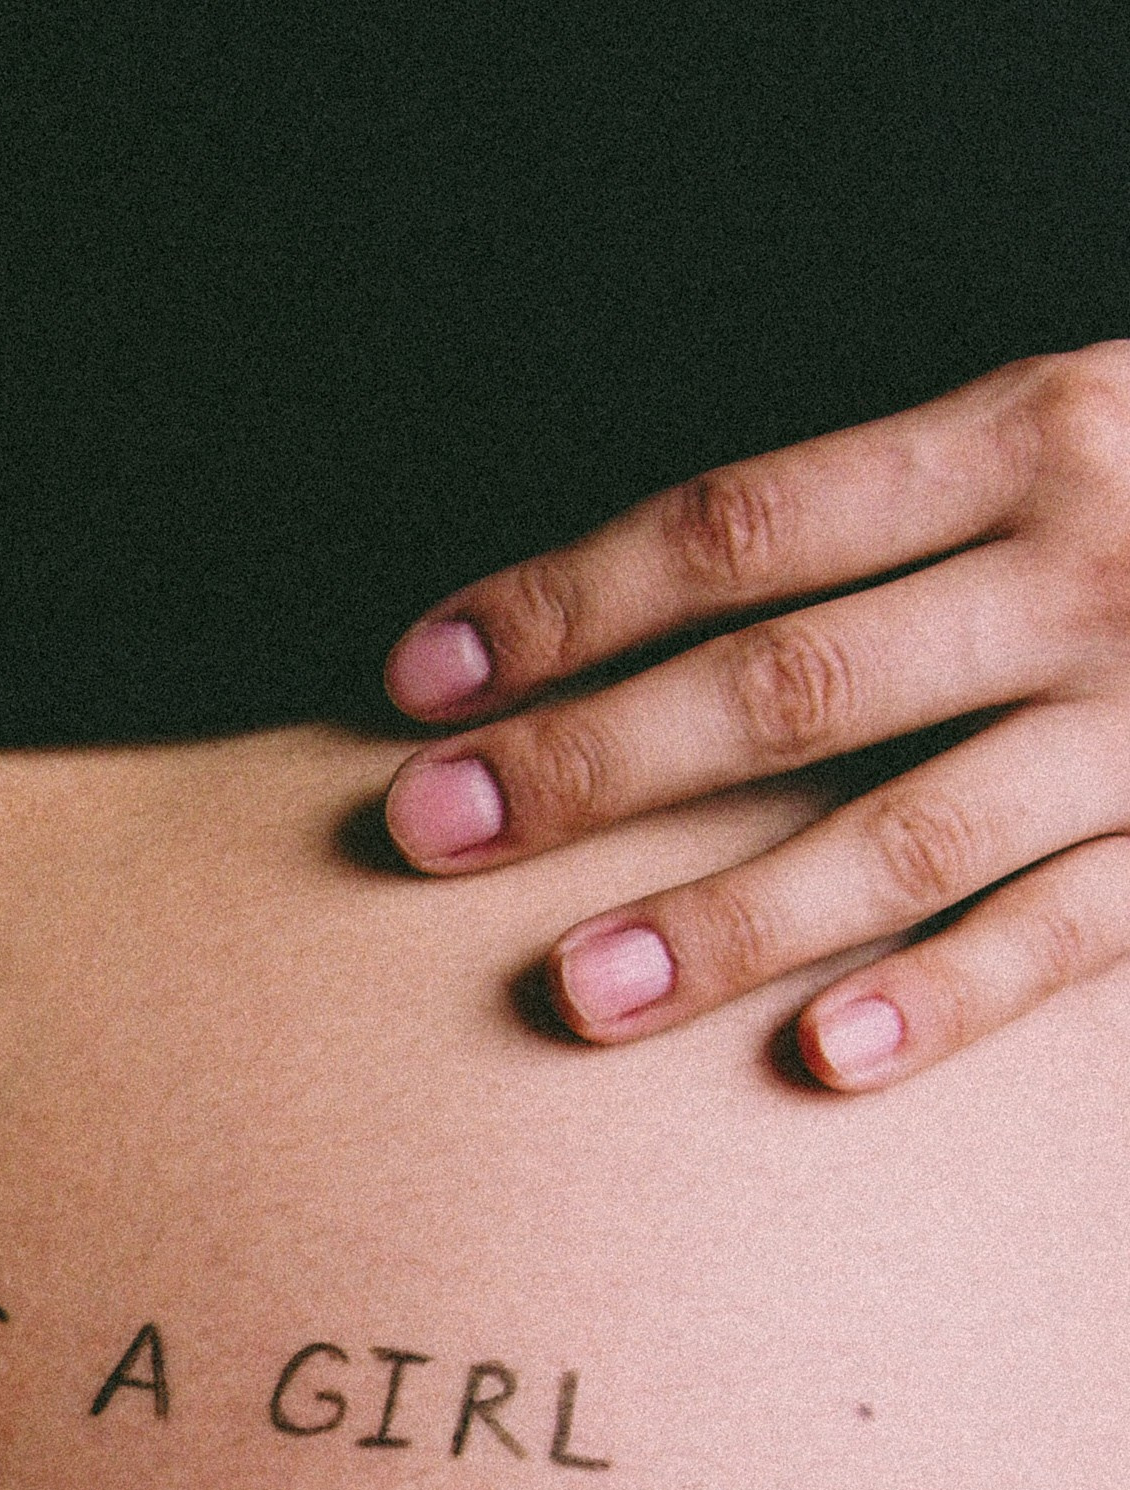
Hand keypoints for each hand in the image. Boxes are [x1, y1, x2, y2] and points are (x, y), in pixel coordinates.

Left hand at [378, 345, 1129, 1090]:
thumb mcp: (1082, 432)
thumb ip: (911, 517)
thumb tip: (661, 626)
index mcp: (1028, 436)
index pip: (741, 530)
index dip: (568, 604)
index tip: (426, 674)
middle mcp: (1085, 569)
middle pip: (788, 681)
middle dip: (593, 762)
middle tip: (434, 829)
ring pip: (909, 830)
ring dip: (731, 916)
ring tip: (579, 986)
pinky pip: (1070, 934)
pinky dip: (946, 998)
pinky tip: (825, 1057)